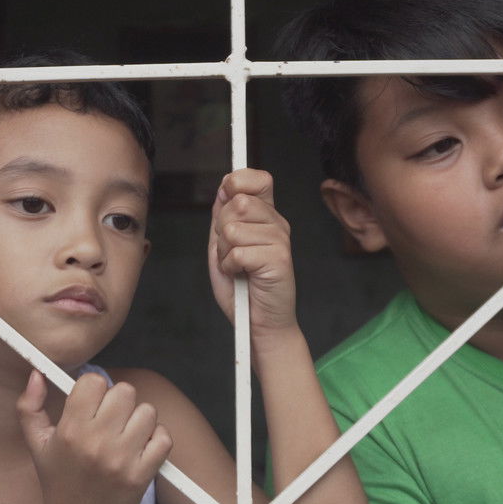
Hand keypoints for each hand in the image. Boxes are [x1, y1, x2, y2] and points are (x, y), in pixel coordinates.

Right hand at [17, 371, 171, 503]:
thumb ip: (29, 405)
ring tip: (125, 434)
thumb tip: (37, 374)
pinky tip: (140, 447)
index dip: (94, 388)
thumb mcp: (37, 443)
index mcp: (70, 431)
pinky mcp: (142, 475)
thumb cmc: (58, 480)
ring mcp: (122, 460)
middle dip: (118, 401)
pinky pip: (163, 438)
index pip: (94, 381)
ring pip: (147, 411)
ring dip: (139, 419)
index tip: (91, 401)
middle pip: (125, 391)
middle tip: (110, 418)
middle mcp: (97, 443)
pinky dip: (156, 439)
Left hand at [207, 169, 297, 338]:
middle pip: (238, 203)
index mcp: (266, 217)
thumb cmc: (242, 288)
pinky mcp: (279, 259)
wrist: (259, 325)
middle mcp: (277, 224)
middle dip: (222, 230)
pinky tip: (242, 276)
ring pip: (233, 228)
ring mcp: (281, 240)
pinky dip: (230, 267)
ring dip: (225, 252)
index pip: (258, 178)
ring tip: (237, 266)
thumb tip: (224, 187)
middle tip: (231, 252)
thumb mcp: (224, 247)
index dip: (237, 181)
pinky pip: (238, 252)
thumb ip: (223, 217)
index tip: (227, 198)